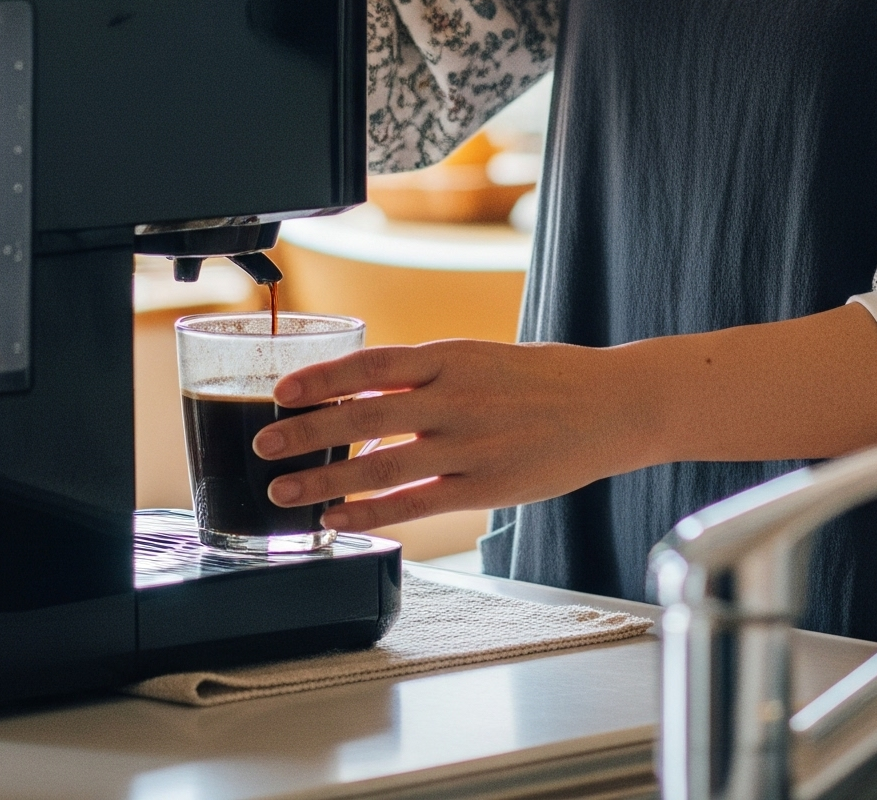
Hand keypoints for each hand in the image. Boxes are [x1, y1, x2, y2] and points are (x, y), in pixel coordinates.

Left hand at [255, 340, 649, 530]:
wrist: (612, 404)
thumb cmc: (547, 379)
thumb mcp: (485, 359)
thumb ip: (430, 376)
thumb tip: (366, 391)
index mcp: (455, 357)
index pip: (372, 365)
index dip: (322, 378)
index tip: (282, 391)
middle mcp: (456, 399)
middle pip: (363, 417)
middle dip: (305, 433)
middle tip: (264, 444)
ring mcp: (469, 447)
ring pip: (378, 468)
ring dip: (323, 482)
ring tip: (282, 492)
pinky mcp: (484, 488)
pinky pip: (413, 504)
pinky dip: (369, 513)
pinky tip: (339, 519)